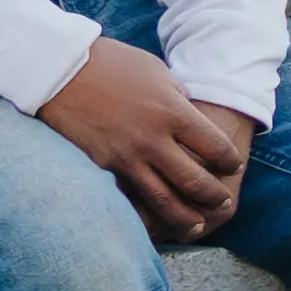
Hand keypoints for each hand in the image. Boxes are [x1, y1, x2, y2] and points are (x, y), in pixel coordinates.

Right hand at [38, 35, 253, 238]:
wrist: (59, 69)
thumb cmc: (111, 64)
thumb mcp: (157, 72)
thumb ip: (178, 97)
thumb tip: (191, 111)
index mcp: (174, 113)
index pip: (216, 148)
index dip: (229, 161)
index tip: (231, 165)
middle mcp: (153, 140)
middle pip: (195, 182)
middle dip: (214, 196)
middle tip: (222, 201)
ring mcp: (125, 157)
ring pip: (164, 201)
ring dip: (185, 218)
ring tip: (196, 226)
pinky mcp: (100, 168)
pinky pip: (129, 198)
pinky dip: (146, 213)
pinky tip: (155, 221)